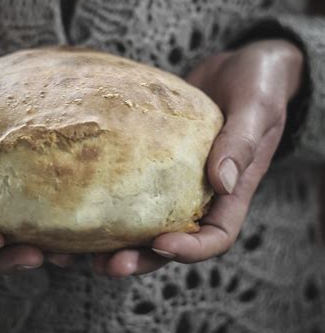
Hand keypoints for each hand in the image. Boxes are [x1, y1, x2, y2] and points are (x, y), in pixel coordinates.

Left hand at [91, 40, 303, 276]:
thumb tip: (223, 182)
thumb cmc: (256, 85)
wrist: (234, 67)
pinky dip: (105, 201)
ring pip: (143, 222)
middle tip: (109, 265)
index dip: (190, 250)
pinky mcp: (149, 159)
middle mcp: (198, 194)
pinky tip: (76, 203)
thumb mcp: (257, 109)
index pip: (215, 237)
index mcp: (231, 193)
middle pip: (169, 242)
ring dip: (114, 242)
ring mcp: (172, 180)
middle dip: (141, 258)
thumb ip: (241, 142)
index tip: (161, 245)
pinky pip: (128, 185)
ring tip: (81, 253)